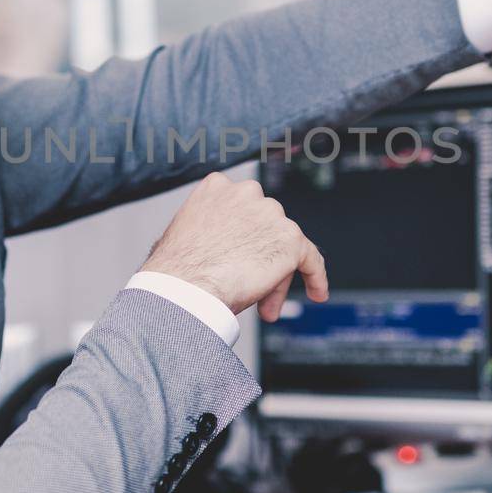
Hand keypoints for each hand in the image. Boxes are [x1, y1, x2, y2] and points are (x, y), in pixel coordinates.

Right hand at [142, 172, 329, 320]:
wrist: (185, 287)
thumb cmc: (175, 269)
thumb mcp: (184, 231)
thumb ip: (207, 227)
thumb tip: (216, 246)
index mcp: (218, 186)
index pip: (243, 211)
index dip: (243, 239)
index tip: (239, 258)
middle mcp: (247, 193)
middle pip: (265, 228)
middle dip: (260, 258)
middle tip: (251, 288)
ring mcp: (271, 214)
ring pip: (283, 247)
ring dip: (276, 275)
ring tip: (263, 305)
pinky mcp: (290, 240)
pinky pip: (311, 258)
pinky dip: (315, 276)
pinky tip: (316, 292)